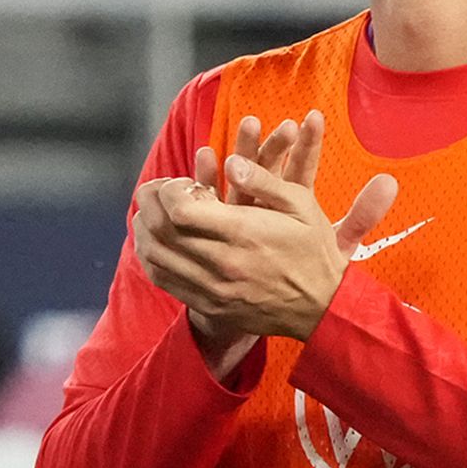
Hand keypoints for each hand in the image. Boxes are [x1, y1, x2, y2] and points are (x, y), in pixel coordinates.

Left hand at [133, 155, 398, 344]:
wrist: (323, 306)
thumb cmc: (313, 251)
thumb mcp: (302, 206)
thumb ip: (264, 181)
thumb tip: (231, 161)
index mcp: (244, 233)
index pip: (180, 210)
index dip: (168, 191)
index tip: (177, 182)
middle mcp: (223, 263)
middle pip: (161, 231)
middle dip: (149, 203)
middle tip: (154, 190)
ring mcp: (214, 288)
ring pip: (156, 257)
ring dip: (144, 229)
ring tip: (150, 212)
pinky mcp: (209, 304)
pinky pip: (164, 280)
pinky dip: (149, 257)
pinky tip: (153, 242)